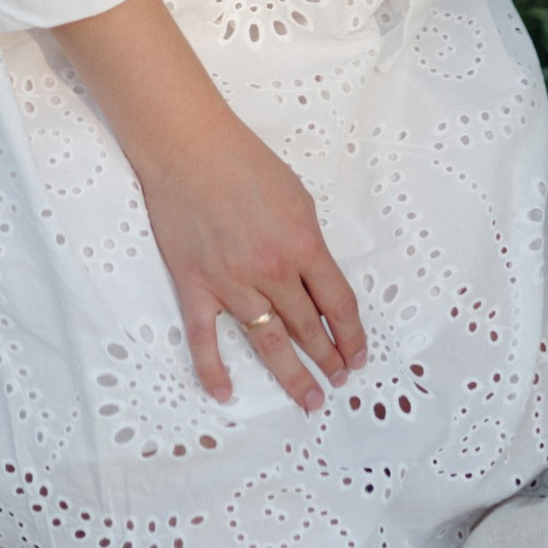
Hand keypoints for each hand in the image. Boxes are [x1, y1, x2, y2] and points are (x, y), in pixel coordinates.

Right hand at [134, 117, 367, 410]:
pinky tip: (225, 393)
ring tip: (308, 399)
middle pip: (308, 329)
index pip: (338, 305)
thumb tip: (315, 278)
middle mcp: (272, 272)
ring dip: (290, 374)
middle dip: (327, 360)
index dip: (352, 336)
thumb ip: (308, 242)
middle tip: (337, 382)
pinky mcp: (196, 287)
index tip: (358, 356)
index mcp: (303, 245)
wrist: (189, 148)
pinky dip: (214, 370)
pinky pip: (206, 340)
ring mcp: (232, 283)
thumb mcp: (297, 197)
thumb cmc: (244, 163)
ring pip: (268, 342)